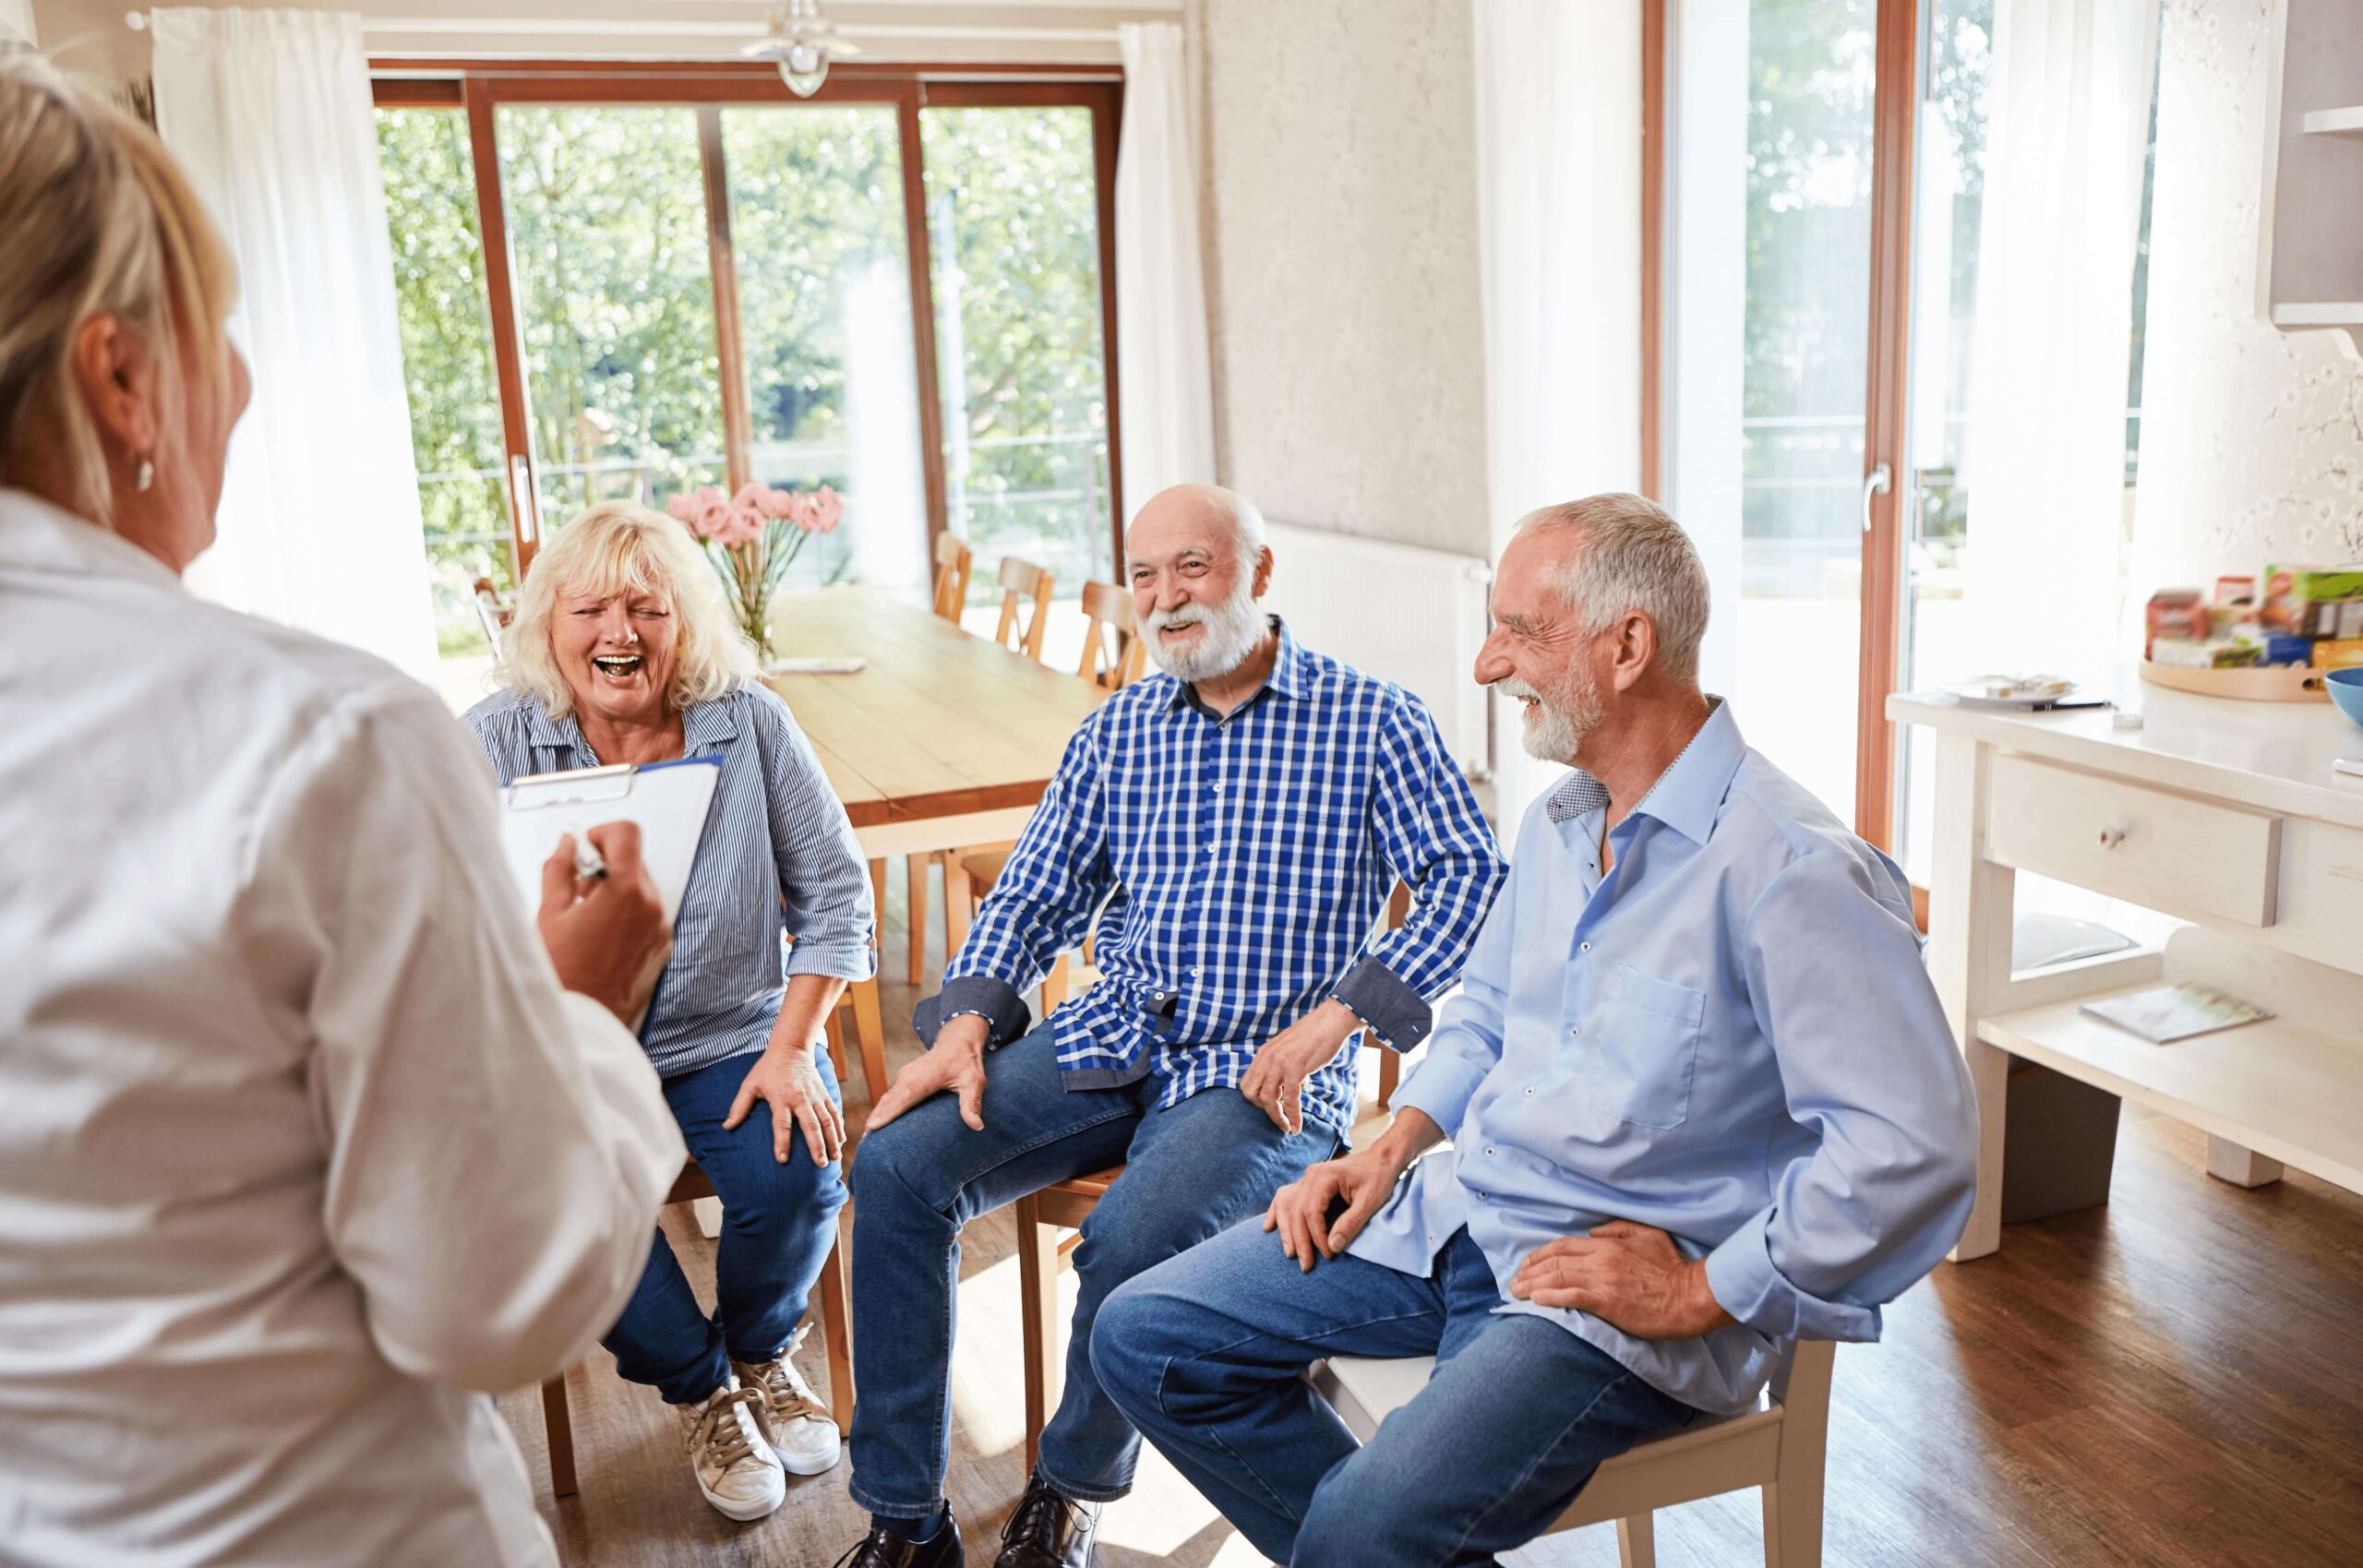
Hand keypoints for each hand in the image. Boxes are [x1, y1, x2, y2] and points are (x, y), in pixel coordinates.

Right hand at [537, 824, 670, 1026]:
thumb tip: (567, 846)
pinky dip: (626, 914)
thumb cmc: (564, 977)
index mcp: (627, 892)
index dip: (602, 834)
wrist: (582, 1021)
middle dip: (604, 867)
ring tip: (584, 917)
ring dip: (615, 891)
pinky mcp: (661, 948)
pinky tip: (599, 935)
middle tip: (576, 888)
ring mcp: (660, 929)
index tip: (585, 847)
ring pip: (641, 889)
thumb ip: (559, 869)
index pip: (627, 833)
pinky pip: (647, 915)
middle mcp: (652, 907)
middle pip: (634, 862)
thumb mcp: (549, 914)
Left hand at [724, 1044, 844, 1165]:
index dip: (782, 1142)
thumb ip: (739, 1106)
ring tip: (835, 1158)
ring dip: (832, 1140)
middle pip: (810, 1125)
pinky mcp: (824, 1094)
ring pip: (826, 1120)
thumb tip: (726, 1127)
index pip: (782, 1124)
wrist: (792, 1048)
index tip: (783, 1160)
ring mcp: (815, 1096)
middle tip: (821, 1164)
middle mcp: (800, 1098)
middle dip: (817, 1145)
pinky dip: (839, 1127)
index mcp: (781, 1098)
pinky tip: (842, 1142)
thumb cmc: (768, 1069)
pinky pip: (834, 1112)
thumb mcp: (750, 1084)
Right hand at [867, 1013, 988, 1131]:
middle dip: (875, 1120)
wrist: (958, 1042)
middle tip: (864, 1142)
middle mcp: (909, 1077)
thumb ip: (972, 1103)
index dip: (888, 1113)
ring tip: (865, 1138)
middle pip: (888, 1101)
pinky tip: (876, 1124)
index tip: (872, 1127)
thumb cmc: (965, 1062)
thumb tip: (977, 1126)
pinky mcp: (904, 1080)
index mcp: (923, 1078)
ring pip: (886, 1099)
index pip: (903, 1098)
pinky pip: (889, 1097)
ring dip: (876, 1116)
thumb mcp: (974, 1082)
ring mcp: (904, 1077)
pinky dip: (881, 1110)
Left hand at [1239, 1000, 1359, 1134]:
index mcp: (1264, 1054)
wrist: (1331, 1021)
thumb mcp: (1289, 1049)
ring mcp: (1280, 1063)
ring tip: (1287, 1128)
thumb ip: (1283, 1064)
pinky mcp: (1296, 1069)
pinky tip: (1297, 1126)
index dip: (1255, 1100)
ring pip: (1268, 1100)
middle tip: (1278, 1116)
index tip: (1270, 1107)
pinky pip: (1290, 1100)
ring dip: (1277, 1118)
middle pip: (1251, 1093)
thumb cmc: (1315, 1036)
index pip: (1247, 1083)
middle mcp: (1267, 1059)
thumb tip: (1289, 1085)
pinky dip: (1293, 1116)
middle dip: (1262, 1110)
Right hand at [1261, 1145, 1405, 1271]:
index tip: (1328, 1254)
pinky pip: (1285, 1198)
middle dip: (1299, 1240)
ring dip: (1286, 1231)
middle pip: (1296, 1211)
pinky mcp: (1307, 1184)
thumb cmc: (1378, 1178)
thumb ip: (1350, 1223)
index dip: (1316, 1236)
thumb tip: (1332, 1246)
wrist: (1380, 1160)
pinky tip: (1269, 1227)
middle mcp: (1310, 1175)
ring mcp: (1306, 1179)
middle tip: (1305, 1265)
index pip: (1311, 1211)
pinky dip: (1276, 1213)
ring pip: (1286, 1206)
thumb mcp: (1370, 1202)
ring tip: (1290, 1253)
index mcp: (1324, 1176)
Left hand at [1509, 1221, 1735, 1340]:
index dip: (1541, 1254)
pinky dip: (1550, 1297)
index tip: (1528, 1264)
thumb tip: (1594, 1232)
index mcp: (1608, 1244)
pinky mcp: (1607, 1302)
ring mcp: (1603, 1281)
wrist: (1689, 1296)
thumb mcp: (1648, 1235)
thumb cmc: (1673, 1268)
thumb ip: (1619, 1229)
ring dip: (1532, 1284)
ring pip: (1557, 1277)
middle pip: (1555, 1261)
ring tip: (1517, 1292)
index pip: (1565, 1246)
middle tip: (1514, 1281)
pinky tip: (1536, 1300)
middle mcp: (1600, 1259)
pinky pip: (1571, 1296)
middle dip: (1530, 1270)